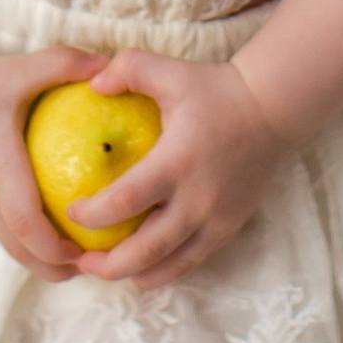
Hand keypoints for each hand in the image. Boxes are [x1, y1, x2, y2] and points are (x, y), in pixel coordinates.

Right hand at [0, 47, 90, 278]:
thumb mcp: (23, 67)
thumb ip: (66, 63)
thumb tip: (114, 63)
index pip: (23, 219)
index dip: (54, 246)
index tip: (86, 252)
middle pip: (18, 247)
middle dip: (54, 267)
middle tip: (94, 267)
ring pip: (7, 242)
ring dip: (40, 257)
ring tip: (79, 258)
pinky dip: (23, 235)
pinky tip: (52, 226)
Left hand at [70, 50, 291, 287]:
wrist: (272, 110)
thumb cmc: (215, 90)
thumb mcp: (170, 71)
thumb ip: (127, 69)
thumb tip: (92, 86)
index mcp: (176, 162)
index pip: (125, 201)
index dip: (92, 215)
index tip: (70, 212)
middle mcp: (197, 198)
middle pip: (146, 249)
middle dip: (108, 264)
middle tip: (80, 261)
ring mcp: (216, 218)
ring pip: (170, 264)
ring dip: (134, 274)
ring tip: (106, 271)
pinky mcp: (229, 227)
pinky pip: (193, 260)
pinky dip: (165, 271)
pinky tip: (143, 270)